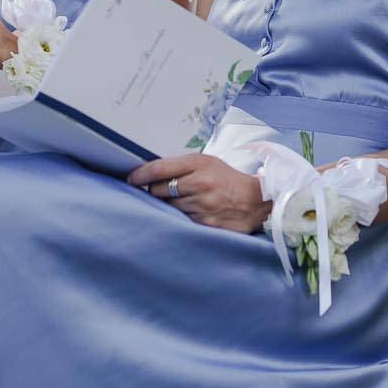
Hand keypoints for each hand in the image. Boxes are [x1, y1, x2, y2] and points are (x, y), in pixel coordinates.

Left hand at [127, 154, 272, 232]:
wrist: (257, 200)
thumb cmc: (227, 180)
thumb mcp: (207, 163)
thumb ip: (182, 166)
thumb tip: (150, 173)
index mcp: (199, 164)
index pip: (159, 168)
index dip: (140, 174)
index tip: (131, 179)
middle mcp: (200, 184)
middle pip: (159, 190)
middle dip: (155, 192)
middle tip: (158, 193)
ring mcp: (203, 205)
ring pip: (168, 207)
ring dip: (167, 207)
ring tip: (179, 203)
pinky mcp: (206, 224)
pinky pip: (181, 222)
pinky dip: (179, 219)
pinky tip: (186, 215)